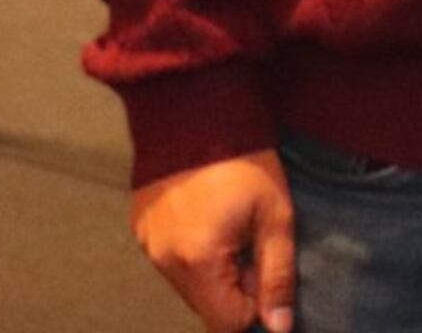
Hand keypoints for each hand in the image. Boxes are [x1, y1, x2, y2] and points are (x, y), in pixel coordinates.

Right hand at [131, 150, 297, 331]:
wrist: (197, 109)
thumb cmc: (244, 161)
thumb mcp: (275, 216)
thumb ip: (277, 276)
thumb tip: (280, 326)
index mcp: (197, 261)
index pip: (226, 322)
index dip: (255, 304)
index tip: (264, 267)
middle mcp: (164, 261)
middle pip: (206, 305)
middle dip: (234, 285)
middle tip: (250, 239)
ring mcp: (148, 246)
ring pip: (189, 284)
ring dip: (214, 268)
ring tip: (230, 223)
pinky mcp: (141, 229)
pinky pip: (171, 260)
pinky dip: (193, 251)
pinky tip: (208, 215)